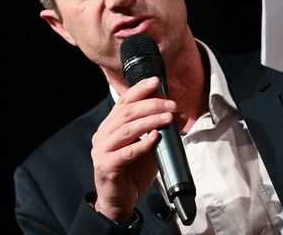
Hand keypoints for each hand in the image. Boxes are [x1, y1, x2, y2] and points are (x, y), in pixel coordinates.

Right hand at [90, 77, 175, 222]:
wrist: (119, 202)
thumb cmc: (133, 172)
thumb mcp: (151, 147)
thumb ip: (161, 130)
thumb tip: (181, 114)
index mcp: (110, 126)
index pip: (124, 102)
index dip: (140, 89)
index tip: (156, 81)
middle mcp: (103, 135)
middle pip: (126, 112)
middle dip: (151, 105)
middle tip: (171, 104)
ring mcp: (101, 150)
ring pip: (127, 130)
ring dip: (150, 121)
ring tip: (168, 118)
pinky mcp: (106, 166)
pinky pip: (126, 153)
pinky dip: (143, 144)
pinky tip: (156, 138)